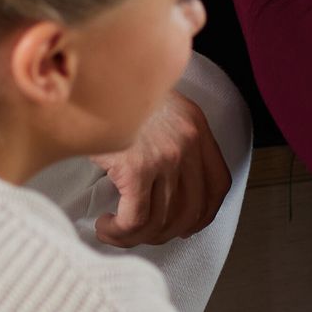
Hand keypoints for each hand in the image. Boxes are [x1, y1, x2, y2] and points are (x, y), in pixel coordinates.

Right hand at [94, 89, 231, 247]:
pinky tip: (106, 225)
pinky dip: (121, 232)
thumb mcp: (156, 105)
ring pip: (160, 220)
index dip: (205, 214)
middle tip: (142, 233)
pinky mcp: (136, 168)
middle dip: (165, 233)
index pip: (218, 184)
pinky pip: (135, 219)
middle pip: (190, 211)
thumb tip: (160, 180)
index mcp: (195, 127)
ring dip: (136, 237)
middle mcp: (186, 143)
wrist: (92, 74)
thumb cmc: (115, 90)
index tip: (187, 226)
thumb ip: (169, 136)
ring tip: (116, 229)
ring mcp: (165, 157)